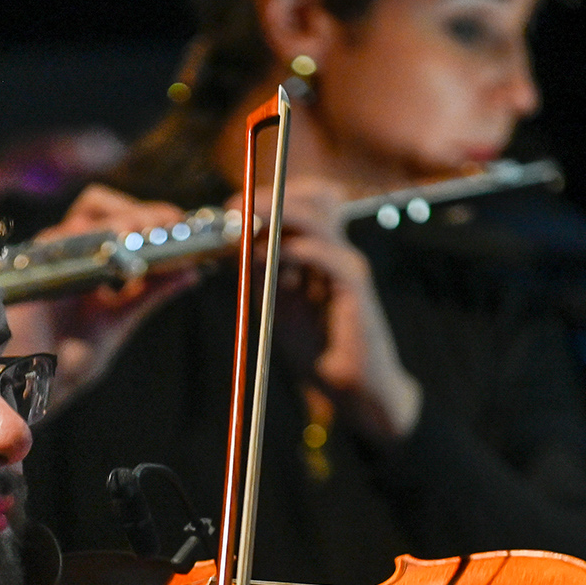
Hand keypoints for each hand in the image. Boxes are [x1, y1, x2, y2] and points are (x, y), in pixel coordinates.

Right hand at [3, 185, 198, 408]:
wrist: (27, 388)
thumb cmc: (64, 361)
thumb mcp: (118, 322)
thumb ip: (151, 295)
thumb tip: (193, 271)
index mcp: (89, 266)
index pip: (119, 222)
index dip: (150, 216)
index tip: (181, 223)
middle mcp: (68, 254)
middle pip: (102, 207)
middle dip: (141, 211)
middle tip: (170, 225)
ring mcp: (50, 255)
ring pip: (88, 213)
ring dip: (125, 216)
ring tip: (150, 233)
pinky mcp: (34, 264)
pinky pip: (69, 237)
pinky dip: (100, 236)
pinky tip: (124, 249)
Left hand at [239, 178, 421, 443]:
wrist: (353, 386)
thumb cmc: (317, 347)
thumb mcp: (277, 303)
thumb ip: (261, 274)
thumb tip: (234, 245)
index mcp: (322, 251)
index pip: (302, 203)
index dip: (267, 198)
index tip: (230, 206)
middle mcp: (337, 250)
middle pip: (311, 199)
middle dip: (268, 200)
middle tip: (234, 208)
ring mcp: (348, 263)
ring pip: (315, 219)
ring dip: (276, 217)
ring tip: (246, 224)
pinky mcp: (355, 283)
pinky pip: (323, 253)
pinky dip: (293, 249)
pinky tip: (267, 254)